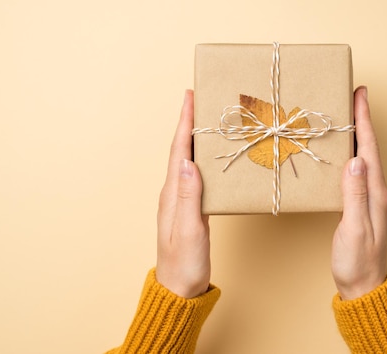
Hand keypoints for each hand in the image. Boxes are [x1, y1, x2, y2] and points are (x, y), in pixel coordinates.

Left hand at [156, 90, 210, 297]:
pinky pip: (197, 174)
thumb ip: (188, 197)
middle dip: (189, 121)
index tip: (190, 97)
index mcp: (172, 194)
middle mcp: (174, 192)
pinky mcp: (191, 208)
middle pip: (181, 149)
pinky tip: (213, 155)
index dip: (184, 122)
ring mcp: (181, 200)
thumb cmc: (184, 264)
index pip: (178, 150)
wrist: (179, 290)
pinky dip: (204, 157)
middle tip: (201, 98)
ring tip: (208, 118)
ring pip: (189, 159)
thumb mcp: (188, 230)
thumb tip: (188, 162)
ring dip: (196, 137)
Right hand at [331, 86, 386, 299]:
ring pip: (364, 157)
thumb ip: (355, 194)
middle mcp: (377, 191)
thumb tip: (355, 160)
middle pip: (370, 147)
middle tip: (354, 95)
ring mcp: (371, 198)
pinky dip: (351, 153)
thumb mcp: (354, 228)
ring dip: (357, 134)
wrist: (363, 286)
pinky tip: (342, 152)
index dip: (365, 120)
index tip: (361, 95)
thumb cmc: (357, 261)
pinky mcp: (362, 205)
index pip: (369, 148)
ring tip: (348, 115)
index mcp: (376, 193)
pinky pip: (357, 171)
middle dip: (362, 119)